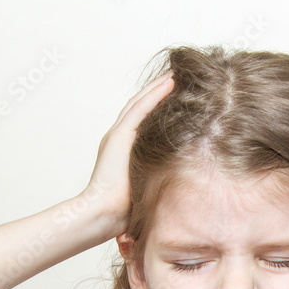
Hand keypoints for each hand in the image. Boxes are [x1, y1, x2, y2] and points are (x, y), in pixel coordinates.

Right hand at [81, 70, 174, 233]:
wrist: (103, 213)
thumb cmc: (125, 209)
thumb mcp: (147, 186)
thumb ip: (159, 176)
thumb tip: (185, 179)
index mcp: (124, 149)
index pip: (142, 121)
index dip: (157, 105)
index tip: (176, 95)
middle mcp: (119, 138)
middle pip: (140, 107)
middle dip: (158, 91)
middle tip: (176, 77)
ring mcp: (117, 135)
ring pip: (140, 103)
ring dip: (158, 87)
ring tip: (175, 75)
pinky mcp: (119, 137)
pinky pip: (140, 109)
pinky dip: (154, 95)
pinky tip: (169, 84)